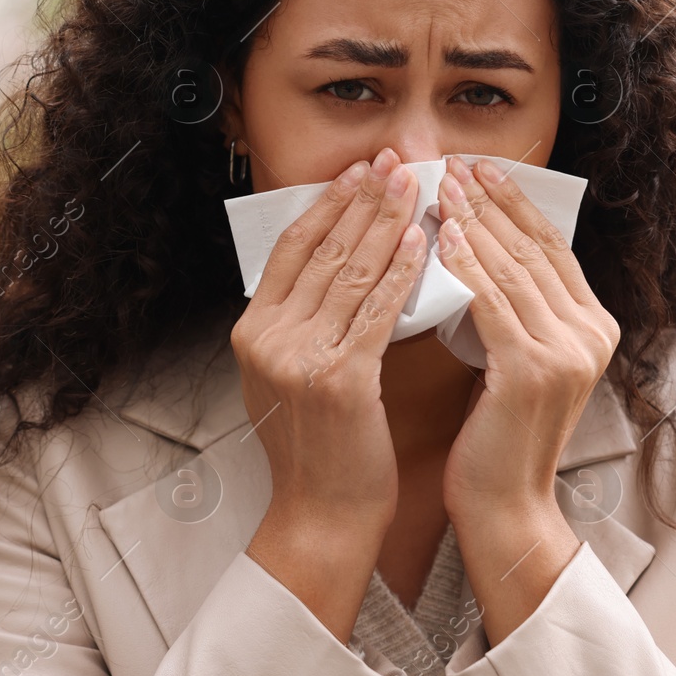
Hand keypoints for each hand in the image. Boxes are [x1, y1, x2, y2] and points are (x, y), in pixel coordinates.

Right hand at [231, 147, 426, 640]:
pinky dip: (401, 271)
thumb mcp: (289, 377)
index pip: (290, 249)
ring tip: (415, 185)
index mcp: (253, 332)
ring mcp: (299, 358)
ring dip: (386, 221)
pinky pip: (377, 311)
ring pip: (350, 272)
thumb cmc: (319, 449)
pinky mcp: (339, 380)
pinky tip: (422, 241)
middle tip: (394, 159)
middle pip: (321, 251)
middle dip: (362, 200)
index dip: (326, 205)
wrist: (322, 516)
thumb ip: (302, 324)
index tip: (357, 171)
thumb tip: (337, 264)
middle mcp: (267, 339)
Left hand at [434, 155, 620, 520]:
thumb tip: (478, 248)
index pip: (552, 248)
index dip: (515, 204)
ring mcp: (568, 353)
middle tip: (454, 162)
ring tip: (440, 187)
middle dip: (492, 201)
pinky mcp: (534, 371)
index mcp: (594, 327)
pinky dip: (466, 265)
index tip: (481, 168)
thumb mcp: (517, 362)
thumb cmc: (497, 437)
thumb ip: (515, 312)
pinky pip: (492, 303)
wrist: (505, 507)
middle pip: (534, 249)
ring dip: (474, 222)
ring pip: (513, 269)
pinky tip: (441, 237)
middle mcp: (591, 335)